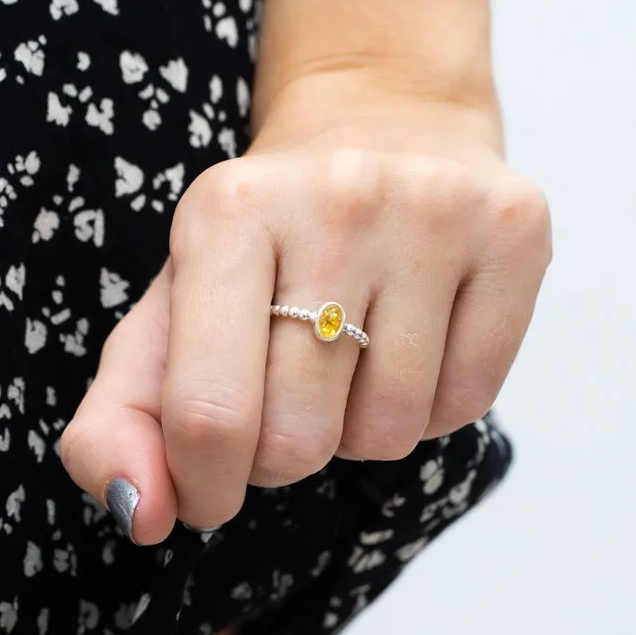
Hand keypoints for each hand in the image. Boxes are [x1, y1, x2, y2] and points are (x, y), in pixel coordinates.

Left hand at [58, 80, 550, 543]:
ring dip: (360, 428)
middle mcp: (334, 197)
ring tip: (354, 354)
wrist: (381, 120)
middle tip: (286, 391)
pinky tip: (415, 341)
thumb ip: (121, 418)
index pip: (206, 416)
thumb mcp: (169, 312)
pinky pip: (466, 403)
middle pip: (299, 440)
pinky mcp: (514, 229)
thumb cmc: (264, 244)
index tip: (206, 483)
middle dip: (283, 452)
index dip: (200, 486)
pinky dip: (431, 406)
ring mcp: (434, 209)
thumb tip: (138, 514)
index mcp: (226, 212)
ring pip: (388, 433)